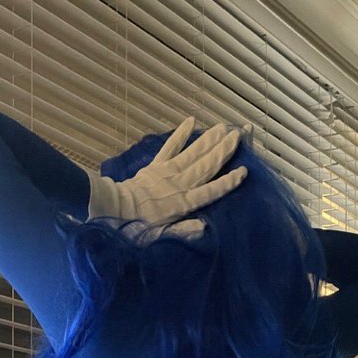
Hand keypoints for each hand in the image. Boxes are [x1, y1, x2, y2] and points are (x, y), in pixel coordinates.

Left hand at [86, 117, 247, 240]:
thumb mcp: (162, 236)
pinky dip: (180, 134)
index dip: (228, 182)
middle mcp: (180, 184)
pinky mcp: (155, 166)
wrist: (113, 210)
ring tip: (225, 127)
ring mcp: (168, 172)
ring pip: (194, 153)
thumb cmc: (138, 228)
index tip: (244, 170)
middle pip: (207, 165)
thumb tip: (204, 227)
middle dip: (225, 150)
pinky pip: (170, 147)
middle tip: (241, 133)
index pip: (212, 191)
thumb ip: (183, 230)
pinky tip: (191, 121)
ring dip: (210, 140)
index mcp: (184, 203)